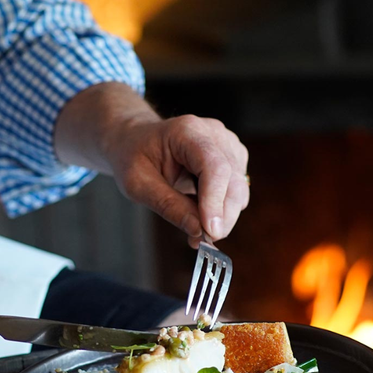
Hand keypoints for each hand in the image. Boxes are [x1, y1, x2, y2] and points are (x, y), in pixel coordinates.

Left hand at [53, 82, 248, 240]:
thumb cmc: (133, 156)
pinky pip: (236, 191)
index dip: (215, 201)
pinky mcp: (232, 159)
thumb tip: (198, 231)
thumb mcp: (138, 184)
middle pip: (233, 181)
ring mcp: (227, 145)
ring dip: (222, 216)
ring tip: (196, 231)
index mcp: (187, 132)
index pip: (214, 167)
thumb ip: (168, 205)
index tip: (209, 231)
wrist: (135, 140)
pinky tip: (201, 217)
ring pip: (239, 189)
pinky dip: (222, 210)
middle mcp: (214, 134)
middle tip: (201, 241)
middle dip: (221, 217)